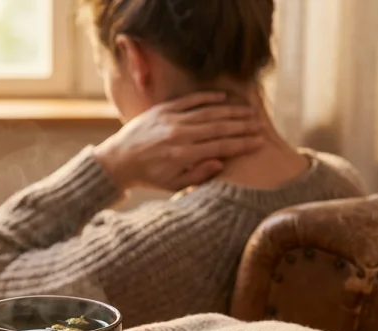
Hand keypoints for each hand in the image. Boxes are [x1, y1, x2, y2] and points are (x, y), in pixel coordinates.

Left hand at [93, 92, 263, 191]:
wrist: (117, 161)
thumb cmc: (148, 176)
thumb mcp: (172, 185)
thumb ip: (197, 175)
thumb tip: (220, 163)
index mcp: (182, 155)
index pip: (220, 147)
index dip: (242, 144)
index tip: (258, 142)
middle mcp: (178, 135)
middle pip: (218, 127)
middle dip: (242, 126)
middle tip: (260, 124)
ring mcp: (170, 119)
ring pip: (207, 112)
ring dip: (230, 111)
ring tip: (248, 112)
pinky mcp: (162, 109)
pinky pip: (190, 100)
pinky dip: (208, 97)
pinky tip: (224, 98)